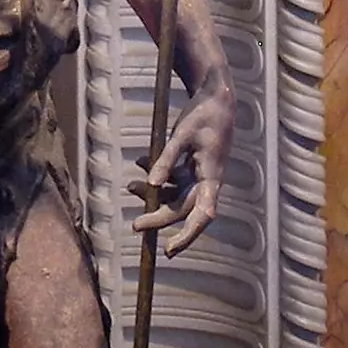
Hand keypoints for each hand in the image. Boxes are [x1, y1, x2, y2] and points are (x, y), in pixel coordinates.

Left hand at [126, 74, 233, 256]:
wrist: (217, 97)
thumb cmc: (203, 114)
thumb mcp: (181, 136)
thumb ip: (166, 160)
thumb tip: (152, 185)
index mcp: (212, 177)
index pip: (201, 215)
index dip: (187, 235)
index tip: (168, 250)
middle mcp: (207, 181)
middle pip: (182, 208)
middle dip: (158, 217)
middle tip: (135, 225)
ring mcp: (200, 174)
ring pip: (174, 194)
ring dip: (153, 193)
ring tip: (130, 184)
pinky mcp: (193, 166)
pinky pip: (172, 178)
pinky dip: (156, 173)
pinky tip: (138, 163)